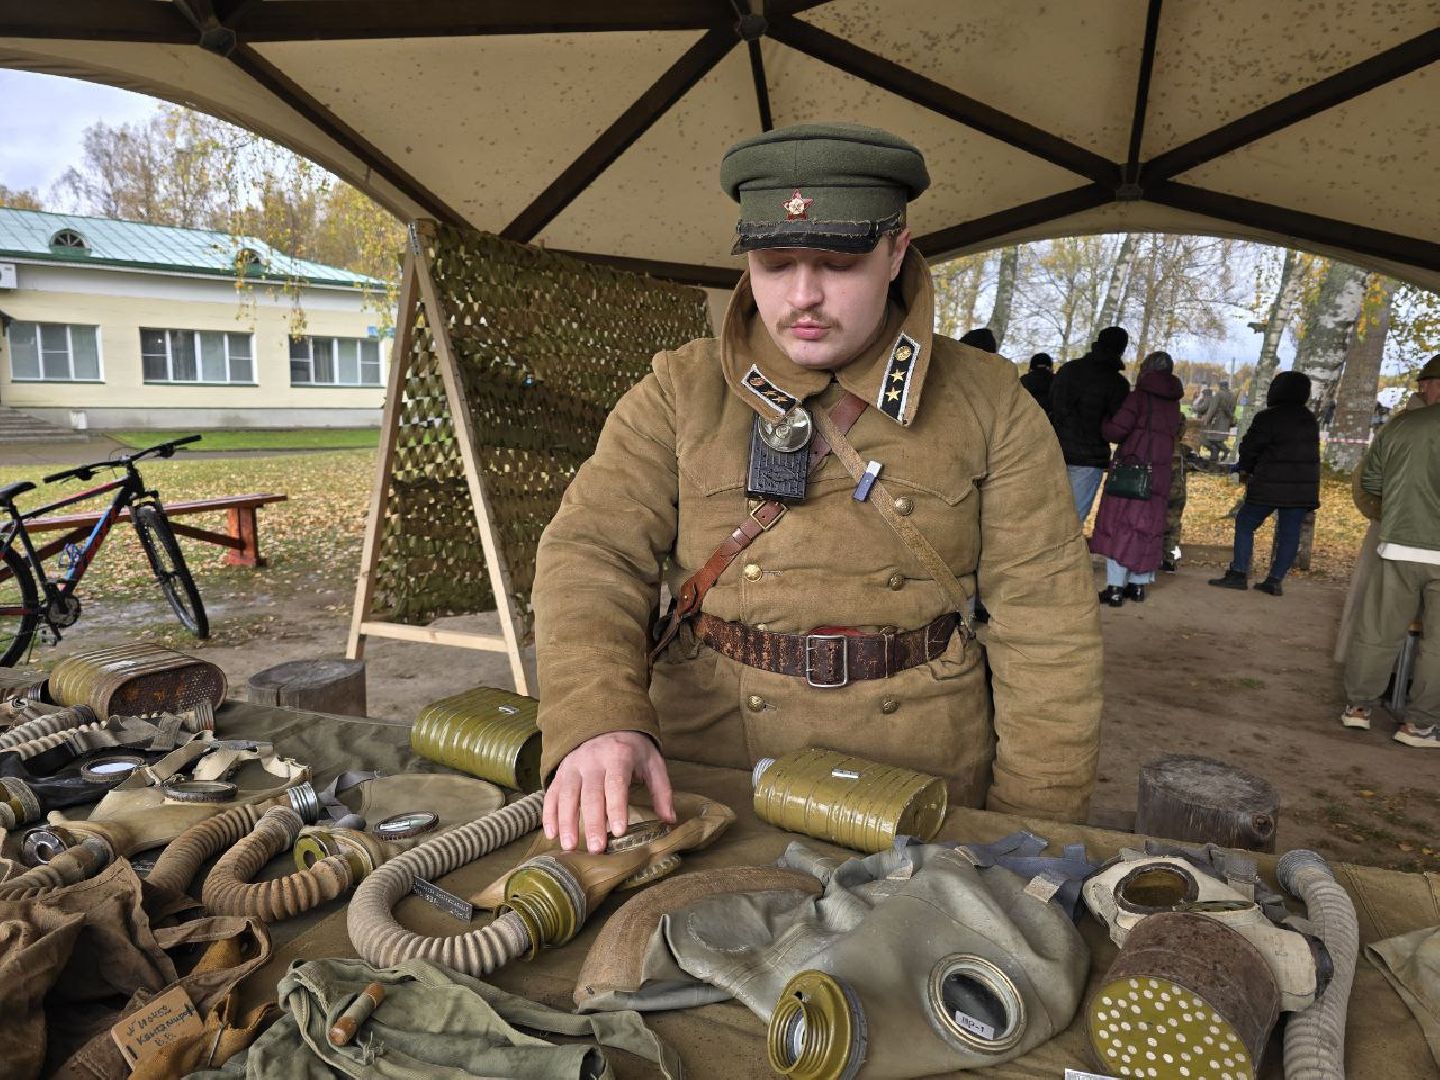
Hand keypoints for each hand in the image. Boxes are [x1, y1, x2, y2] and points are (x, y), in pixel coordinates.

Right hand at [543, 731, 674, 852]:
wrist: (606, 725)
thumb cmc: (633, 750)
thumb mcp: (653, 764)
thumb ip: (661, 791)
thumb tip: (669, 820)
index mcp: (618, 756)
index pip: (616, 784)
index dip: (617, 808)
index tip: (619, 831)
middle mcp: (592, 760)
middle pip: (591, 794)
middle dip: (592, 822)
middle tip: (596, 848)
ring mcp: (573, 765)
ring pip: (567, 795)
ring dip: (567, 822)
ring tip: (570, 847)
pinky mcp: (561, 772)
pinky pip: (551, 794)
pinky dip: (549, 815)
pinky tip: (552, 835)